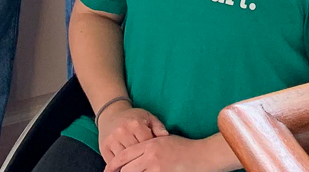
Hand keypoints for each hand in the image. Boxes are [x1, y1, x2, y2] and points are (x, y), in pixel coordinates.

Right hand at [97, 103, 168, 161]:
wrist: (111, 113)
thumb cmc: (133, 117)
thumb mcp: (148, 117)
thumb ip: (158, 126)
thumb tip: (166, 136)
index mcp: (136, 124)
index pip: (146, 143)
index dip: (151, 150)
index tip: (155, 154)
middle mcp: (123, 131)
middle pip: (135, 152)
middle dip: (141, 158)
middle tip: (146, 161)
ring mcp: (112, 140)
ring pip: (123, 159)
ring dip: (130, 164)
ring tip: (137, 166)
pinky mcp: (104, 147)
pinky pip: (112, 161)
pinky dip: (118, 166)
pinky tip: (125, 167)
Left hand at [106, 135, 225, 171]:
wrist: (201, 155)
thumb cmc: (184, 147)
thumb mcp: (164, 140)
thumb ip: (149, 144)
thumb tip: (134, 153)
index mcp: (149, 144)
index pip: (125, 155)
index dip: (113, 164)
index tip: (107, 170)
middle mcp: (150, 156)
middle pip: (126, 168)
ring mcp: (156, 168)